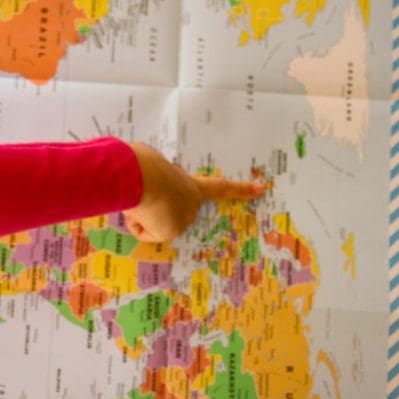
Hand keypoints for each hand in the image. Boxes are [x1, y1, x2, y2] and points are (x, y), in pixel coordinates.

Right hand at [125, 143, 264, 242]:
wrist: (139, 177)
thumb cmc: (144, 167)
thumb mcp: (152, 167)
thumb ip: (155, 178)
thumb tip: (140, 186)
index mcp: (192, 184)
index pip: (221, 187)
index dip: (241, 189)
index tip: (261, 189)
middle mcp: (192, 204)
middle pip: (168, 211)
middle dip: (152, 207)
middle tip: (145, 191)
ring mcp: (183, 219)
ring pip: (152, 221)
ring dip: (141, 211)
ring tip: (140, 197)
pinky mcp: (170, 231)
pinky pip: (144, 231)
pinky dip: (136, 223)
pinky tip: (139, 210)